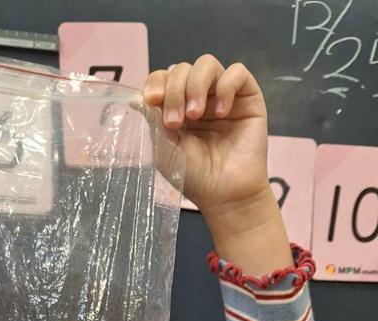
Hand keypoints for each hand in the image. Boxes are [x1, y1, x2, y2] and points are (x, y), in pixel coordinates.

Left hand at [143, 55, 268, 217]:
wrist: (225, 194)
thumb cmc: (194, 176)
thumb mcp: (164, 149)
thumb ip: (151, 120)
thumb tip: (134, 98)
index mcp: (178, 107)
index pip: (164, 77)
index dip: (157, 82)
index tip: (152, 100)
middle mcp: (200, 97)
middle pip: (182, 69)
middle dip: (174, 91)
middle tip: (175, 123)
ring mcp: (223, 96)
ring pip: (207, 64)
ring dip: (195, 85)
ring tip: (195, 115)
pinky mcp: (248, 98)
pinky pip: (237, 72)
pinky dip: (225, 86)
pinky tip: (221, 112)